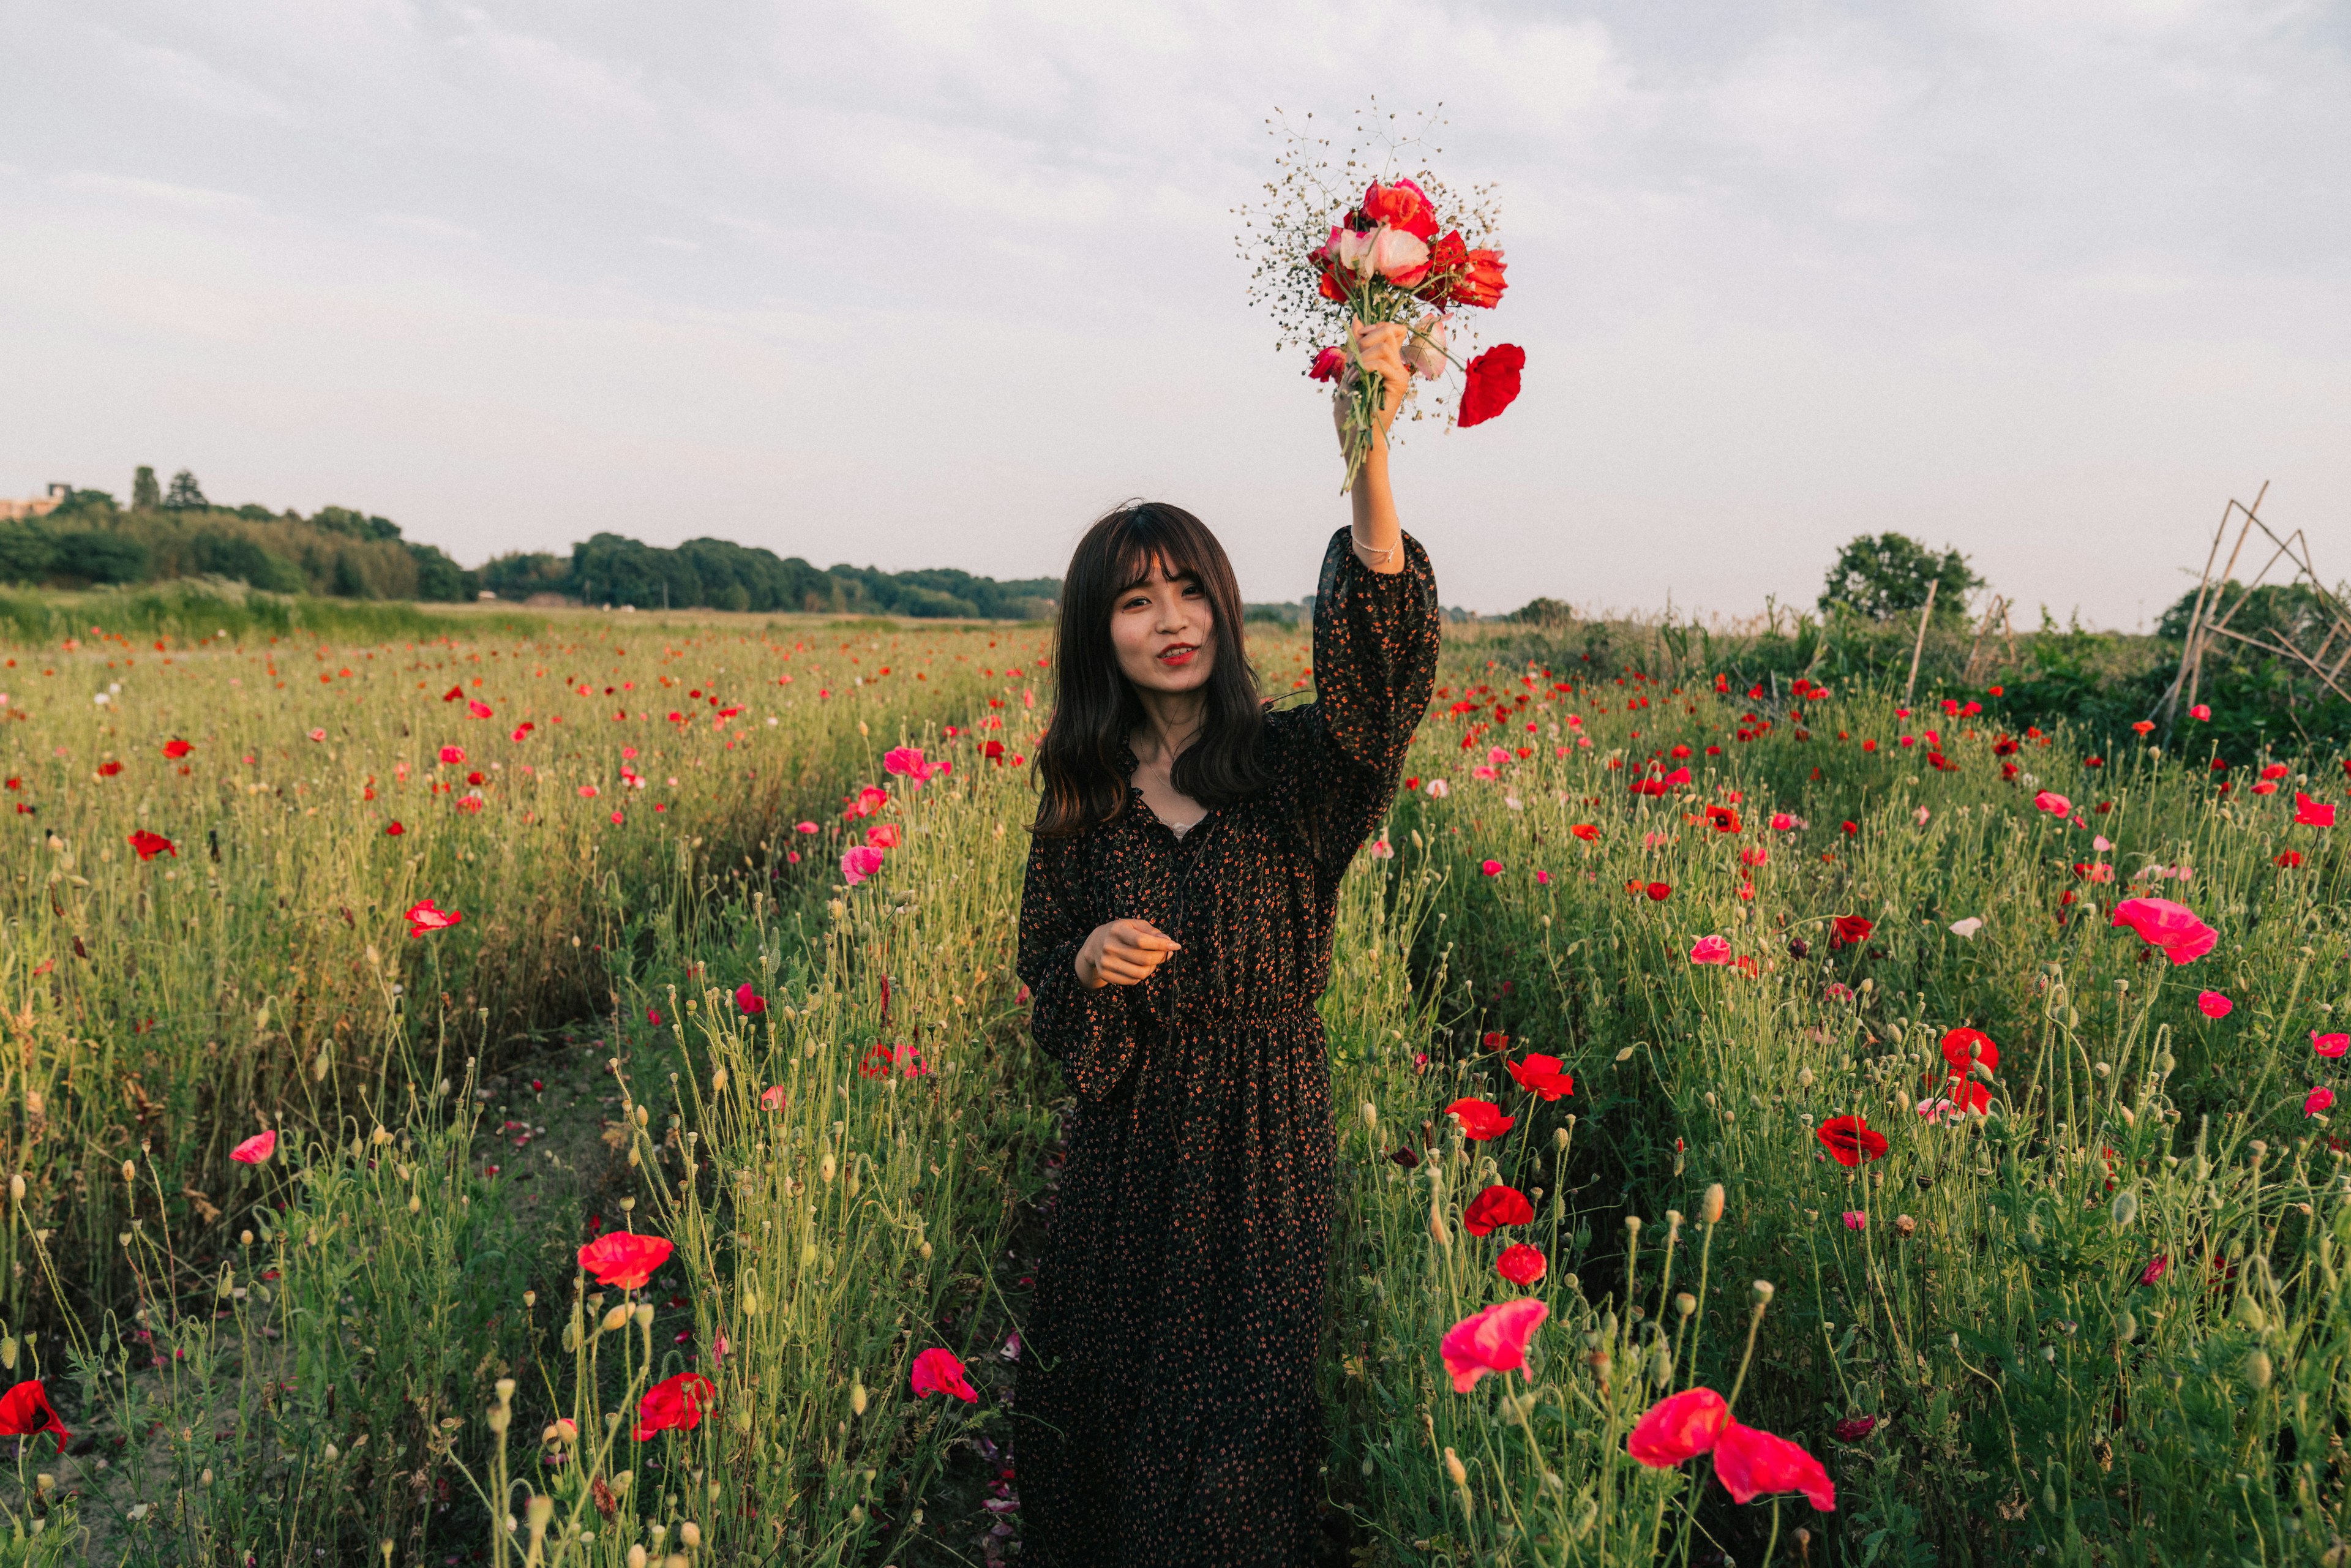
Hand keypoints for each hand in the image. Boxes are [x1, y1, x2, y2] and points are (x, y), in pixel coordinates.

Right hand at [1075, 918, 1179, 988]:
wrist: (1095, 944)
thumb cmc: (1122, 932)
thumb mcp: (1135, 925)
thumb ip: (1152, 932)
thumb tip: (1168, 942)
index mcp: (1117, 930)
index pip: (1142, 941)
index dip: (1161, 945)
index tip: (1176, 946)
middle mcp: (1109, 947)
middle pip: (1144, 959)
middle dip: (1161, 957)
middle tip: (1166, 953)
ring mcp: (1106, 963)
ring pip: (1140, 973)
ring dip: (1152, 967)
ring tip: (1152, 960)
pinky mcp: (1106, 975)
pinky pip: (1132, 981)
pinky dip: (1142, 975)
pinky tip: (1140, 966)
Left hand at [1332, 319, 1410, 456]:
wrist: (1357, 435)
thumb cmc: (1353, 407)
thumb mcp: (1350, 369)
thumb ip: (1355, 345)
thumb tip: (1356, 318)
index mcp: (1389, 360)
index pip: (1392, 328)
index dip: (1375, 326)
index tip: (1358, 338)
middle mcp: (1398, 364)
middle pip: (1390, 330)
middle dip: (1367, 337)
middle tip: (1353, 357)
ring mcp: (1400, 374)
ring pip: (1384, 345)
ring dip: (1361, 356)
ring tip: (1351, 375)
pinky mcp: (1399, 384)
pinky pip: (1382, 363)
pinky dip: (1363, 368)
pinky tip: (1354, 381)